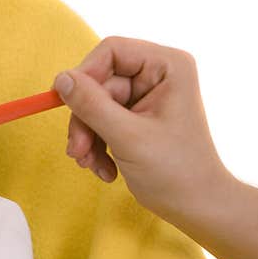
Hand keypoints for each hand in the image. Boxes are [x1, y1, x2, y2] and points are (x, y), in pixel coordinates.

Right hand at [52, 36, 230, 220]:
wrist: (196, 207)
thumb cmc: (176, 172)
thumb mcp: (127, 137)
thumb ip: (91, 105)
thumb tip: (60, 79)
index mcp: (167, 66)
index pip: (112, 51)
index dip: (85, 74)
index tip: (66, 102)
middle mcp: (157, 75)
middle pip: (99, 82)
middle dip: (85, 120)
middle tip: (78, 152)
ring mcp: (146, 97)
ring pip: (95, 104)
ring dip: (88, 137)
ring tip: (92, 165)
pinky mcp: (136, 117)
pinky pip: (102, 120)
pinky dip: (97, 145)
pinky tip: (105, 169)